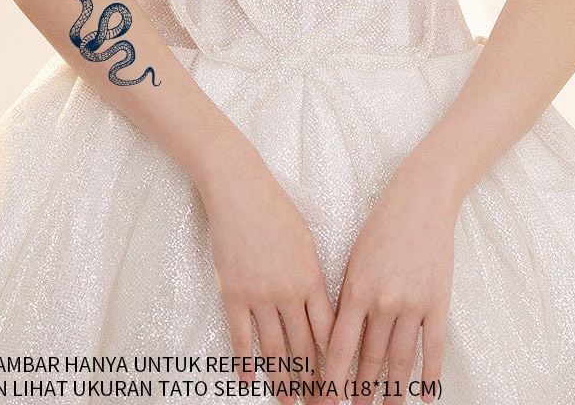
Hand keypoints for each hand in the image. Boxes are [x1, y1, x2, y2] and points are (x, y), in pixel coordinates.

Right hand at [199, 139, 336, 404]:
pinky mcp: (232, 293)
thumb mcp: (306, 243)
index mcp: (312, 278)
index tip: (341, 383)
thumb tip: (320, 309)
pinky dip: (245, 362)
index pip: (329, 332)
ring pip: (274, 349)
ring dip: (283, 380)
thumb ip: (313, 278)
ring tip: (289, 402)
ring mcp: (259, 295)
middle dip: (313, 382)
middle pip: (304, 348)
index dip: (336, 362)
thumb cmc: (276, 210)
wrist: (239, 191)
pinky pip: (241, 337)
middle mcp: (289, 292)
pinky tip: (249, 381)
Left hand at [322, 144, 461, 404]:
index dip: (331, 380)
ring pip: (399, 361)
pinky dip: (429, 377)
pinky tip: (425, 397)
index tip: (323, 400)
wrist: (421, 200)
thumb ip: (348, 296)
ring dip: (391, 393)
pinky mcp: (438, 302)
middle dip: (359, 392)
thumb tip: (341, 335)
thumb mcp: (355, 257)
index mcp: (356, 289)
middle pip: (369, 360)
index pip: (340, 348)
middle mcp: (383, 302)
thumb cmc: (382, 224)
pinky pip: (433, 349)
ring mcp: (413, 304)